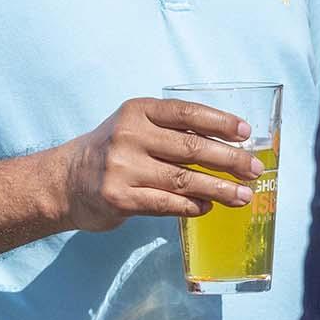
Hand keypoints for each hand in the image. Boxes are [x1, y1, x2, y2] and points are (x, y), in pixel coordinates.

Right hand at [58, 97, 262, 232]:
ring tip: (243, 196)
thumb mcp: (134, 127)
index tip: (246, 133)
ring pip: (184, 180)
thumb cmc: (112, 152)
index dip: (220, 122)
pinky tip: (208, 207)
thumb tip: (227, 145)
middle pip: (191, 148)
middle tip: (255, 169)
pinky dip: (193, 207)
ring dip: (219, 189)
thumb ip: (171, 132)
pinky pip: (168, 204)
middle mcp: (129, 135)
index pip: (187, 112)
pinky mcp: (120, 198)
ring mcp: (123, 168)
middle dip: (230, 160)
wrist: (65, 181)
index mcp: (138, 111)